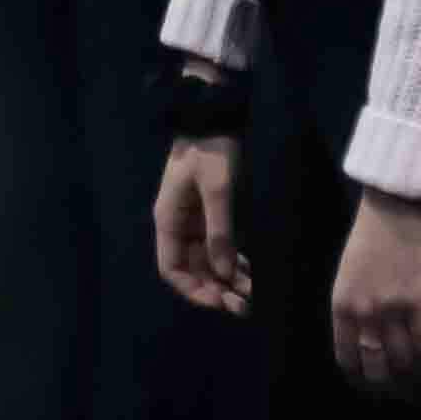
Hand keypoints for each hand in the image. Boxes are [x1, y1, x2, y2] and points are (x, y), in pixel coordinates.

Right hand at [154, 136, 252, 315]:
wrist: (214, 114)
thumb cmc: (212, 149)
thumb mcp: (217, 189)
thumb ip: (220, 231)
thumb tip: (223, 272)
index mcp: (169, 220)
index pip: (172, 269)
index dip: (193, 289)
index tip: (219, 300)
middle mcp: (177, 224)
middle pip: (191, 268)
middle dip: (214, 289)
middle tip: (243, 305)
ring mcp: (193, 218)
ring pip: (206, 259)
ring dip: (225, 277)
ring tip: (251, 294)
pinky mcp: (208, 211)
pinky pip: (216, 244)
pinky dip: (231, 259)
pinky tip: (248, 272)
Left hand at [332, 186, 420, 397]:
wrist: (397, 201)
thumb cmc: (374, 232)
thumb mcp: (350, 272)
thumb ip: (355, 306)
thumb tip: (368, 340)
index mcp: (341, 306)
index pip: (348, 360)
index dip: (364, 381)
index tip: (379, 389)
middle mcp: (363, 313)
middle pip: (379, 368)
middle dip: (395, 388)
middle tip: (409, 395)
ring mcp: (391, 308)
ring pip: (406, 362)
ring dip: (420, 381)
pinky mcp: (420, 300)